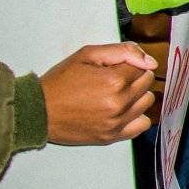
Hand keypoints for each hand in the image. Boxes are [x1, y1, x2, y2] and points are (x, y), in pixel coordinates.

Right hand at [40, 43, 156, 144]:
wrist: (38, 111)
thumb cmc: (60, 82)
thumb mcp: (87, 55)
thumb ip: (122, 51)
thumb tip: (150, 61)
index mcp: (114, 81)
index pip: (142, 67)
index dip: (128, 65)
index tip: (114, 68)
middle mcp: (119, 103)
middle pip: (146, 84)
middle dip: (134, 78)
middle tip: (113, 79)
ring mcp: (116, 122)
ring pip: (146, 102)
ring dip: (137, 96)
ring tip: (117, 94)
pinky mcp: (112, 136)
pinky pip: (142, 125)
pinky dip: (137, 117)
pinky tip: (123, 111)